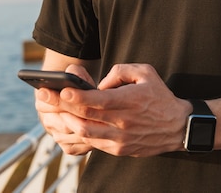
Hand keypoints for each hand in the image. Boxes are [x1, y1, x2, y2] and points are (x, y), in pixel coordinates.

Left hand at [39, 63, 191, 156]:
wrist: (178, 127)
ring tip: (51, 110)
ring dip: (65, 122)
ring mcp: (119, 139)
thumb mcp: (145, 72)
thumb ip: (120, 71)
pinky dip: (77, 133)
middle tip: (43, 95)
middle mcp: (122, 123)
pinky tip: (67, 123)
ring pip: (85, 133)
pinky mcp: (118, 150)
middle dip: (61, 106)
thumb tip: (100, 82)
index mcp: (129, 101)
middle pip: (85, 117)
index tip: (61, 89)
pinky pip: (92, 142)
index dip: (77, 96)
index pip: (97, 101)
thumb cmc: (160, 96)